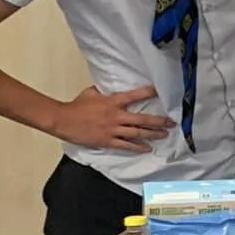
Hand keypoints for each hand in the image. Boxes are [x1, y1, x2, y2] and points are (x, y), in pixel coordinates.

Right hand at [47, 84, 171, 151]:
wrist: (62, 120)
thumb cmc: (77, 105)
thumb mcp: (92, 93)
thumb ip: (105, 91)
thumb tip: (111, 87)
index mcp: (113, 101)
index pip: (135, 95)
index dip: (149, 93)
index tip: (161, 92)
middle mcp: (116, 115)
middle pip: (142, 119)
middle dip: (159, 121)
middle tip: (172, 122)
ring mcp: (113, 129)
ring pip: (137, 133)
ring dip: (153, 134)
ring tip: (165, 135)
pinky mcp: (107, 140)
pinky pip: (126, 145)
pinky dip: (138, 147)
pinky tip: (147, 148)